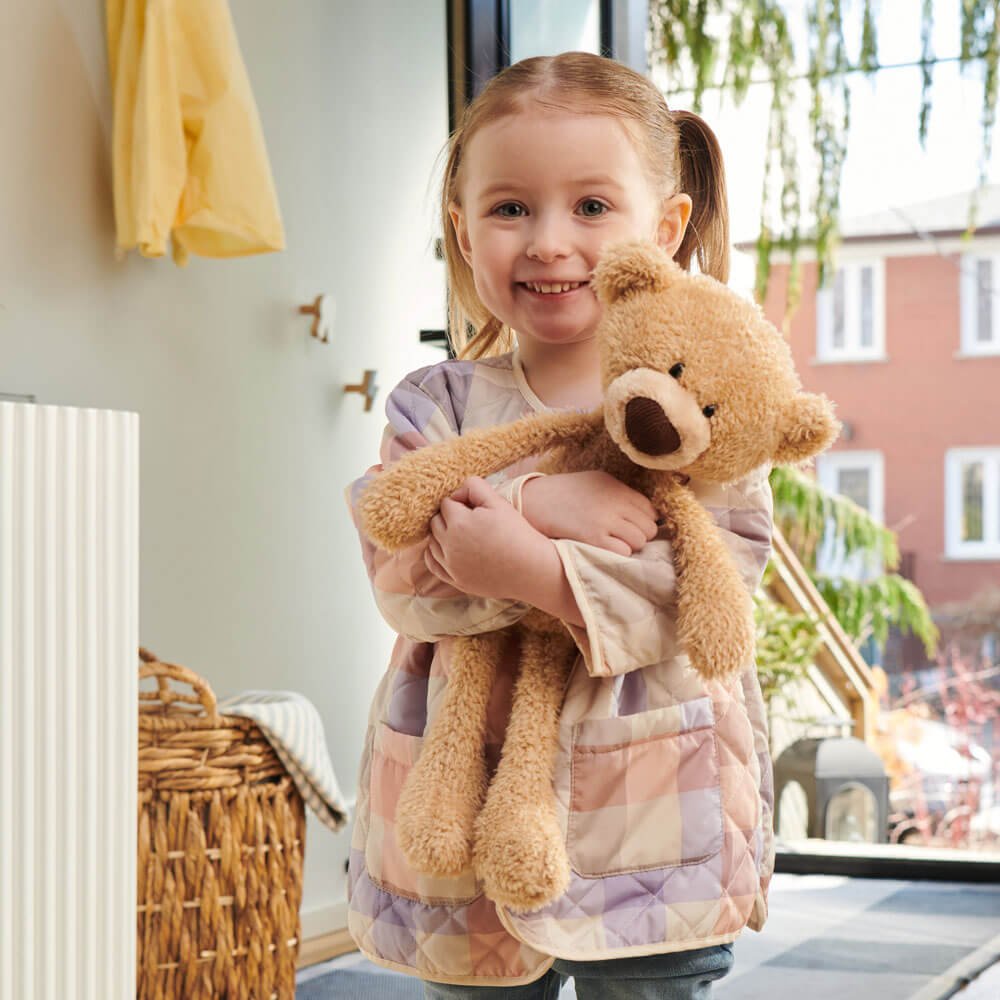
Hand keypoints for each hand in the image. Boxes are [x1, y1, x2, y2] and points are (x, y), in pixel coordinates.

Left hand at [424, 477, 552, 600]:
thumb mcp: (499, 502)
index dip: (461, 501)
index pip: (446, 503)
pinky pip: (433, 564)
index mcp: (459, 523)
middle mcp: (450, 545)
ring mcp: (451, 565)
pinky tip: (448, 549)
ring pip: (432, 542)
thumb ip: (474, 487)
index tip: (477, 507)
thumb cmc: (517, 534)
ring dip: (441, 534)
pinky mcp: (455, 580)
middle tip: (471, 519)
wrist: (532, 570)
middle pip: (435, 522)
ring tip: (464, 534)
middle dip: (449, 517)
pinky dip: (434, 554)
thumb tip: (457, 492)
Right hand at [520, 471, 658, 555]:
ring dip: (630, 546)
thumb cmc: (564, 493)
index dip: (644, 522)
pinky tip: (604, 550)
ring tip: (613, 544)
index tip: (632, 527)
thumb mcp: (595, 482)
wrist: (533, 500)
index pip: (651, 510)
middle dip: (639, 536)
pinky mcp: (593, 537)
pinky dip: (619, 554)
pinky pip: (624, 552)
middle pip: (649, 528)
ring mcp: (605, 520)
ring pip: (640, 541)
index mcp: (616, 487)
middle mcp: (615, 502)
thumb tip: (649, 515)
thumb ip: (620, 494)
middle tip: (622, 538)